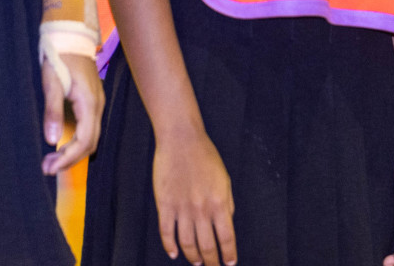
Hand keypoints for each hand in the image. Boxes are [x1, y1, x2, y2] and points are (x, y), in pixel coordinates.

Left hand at [41, 51, 102, 174]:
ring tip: (51, 159)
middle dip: (70, 159)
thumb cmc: (59, 58)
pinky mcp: (92, 103)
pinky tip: (61, 145)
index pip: (85, 140)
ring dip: (73, 152)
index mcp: (89, 103)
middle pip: (90, 143)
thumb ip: (52, 111)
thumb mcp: (51, 83)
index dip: (68, 158)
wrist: (71, 38)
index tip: (50, 168)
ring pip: (91, 137)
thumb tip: (51, 140)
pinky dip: (76, 142)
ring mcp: (97, 104)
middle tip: (47, 168)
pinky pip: (89, 129)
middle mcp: (97, 106)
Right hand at [154, 127, 236, 264]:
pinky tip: (174, 253)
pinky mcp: (164, 205)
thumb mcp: (225, 179)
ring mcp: (181, 208)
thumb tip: (227, 223)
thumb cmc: (206, 157)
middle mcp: (201, 209)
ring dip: (193, 256)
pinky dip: (170, 246)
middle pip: (207, 245)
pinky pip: (166, 232)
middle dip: (212, 260)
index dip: (228, 253)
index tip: (229, 263)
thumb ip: (227, 203)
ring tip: (197, 262)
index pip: (227, 237)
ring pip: (187, 243)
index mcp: (219, 202)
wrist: (181, 141)